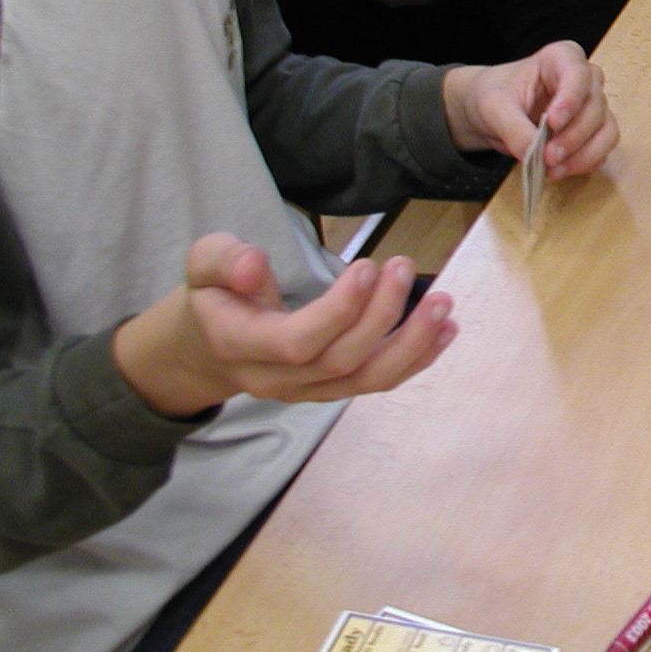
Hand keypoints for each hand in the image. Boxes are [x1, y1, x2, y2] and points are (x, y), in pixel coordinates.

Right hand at [113, 235, 456, 418]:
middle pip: (339, 360)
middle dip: (382, 314)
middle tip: (404, 266)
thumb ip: (223, 260)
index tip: (368, 266)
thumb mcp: (203, 264)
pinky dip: (417, 358)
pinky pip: (377, 382)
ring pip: (365, 380)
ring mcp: (306, 391)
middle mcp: (275, 379)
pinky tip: (446, 330)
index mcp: (240, 345)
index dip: (339, 310)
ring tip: (443, 304)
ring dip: (412, 344)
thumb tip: (252, 264)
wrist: (207, 345)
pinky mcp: (332, 389)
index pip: (296, 342)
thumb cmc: (214, 295)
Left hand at [441, 40, 617, 179]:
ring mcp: (593, 106)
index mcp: (562, 58)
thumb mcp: (494, 107)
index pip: (578, 75)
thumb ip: (513, 128)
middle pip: (595, 107)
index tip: (552, 123)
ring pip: (606, 130)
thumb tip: (533, 155)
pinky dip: (584, 163)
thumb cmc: (496, 95)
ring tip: (553, 170)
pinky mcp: (594, 131)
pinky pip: (602, 149)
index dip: (571, 100)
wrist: (495, 113)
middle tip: (547, 158)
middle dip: (573, 137)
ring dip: (583, 154)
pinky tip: (561, 170)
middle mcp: (585, 80)